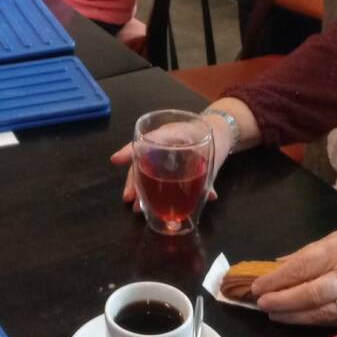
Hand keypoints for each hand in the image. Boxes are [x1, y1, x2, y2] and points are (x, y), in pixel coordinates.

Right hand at [111, 115, 226, 213]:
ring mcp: (162, 147)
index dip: (133, 149)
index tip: (116, 161)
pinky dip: (148, 186)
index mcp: (176, 132)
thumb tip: (210, 197)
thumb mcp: (214, 158)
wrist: (220, 129)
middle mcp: (165, 139)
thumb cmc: (216, 138)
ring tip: (136, 206)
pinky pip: (152, 170)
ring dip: (139, 187)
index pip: (153, 138)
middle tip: (130, 199)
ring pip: (145, 166)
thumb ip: (209, 178)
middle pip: (143, 158)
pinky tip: (146, 203)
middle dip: (135, 180)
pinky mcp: (164, 156)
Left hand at [251, 221, 336, 324]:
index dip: (277, 279)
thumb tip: (278, 265)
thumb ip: (308, 254)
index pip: (302, 267)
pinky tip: (295, 319)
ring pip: (320, 312)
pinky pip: (334, 321)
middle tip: (260, 303)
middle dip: (281, 300)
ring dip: (292, 315)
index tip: (257, 285)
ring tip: (272, 313)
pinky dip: (311, 321)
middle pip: (310, 293)